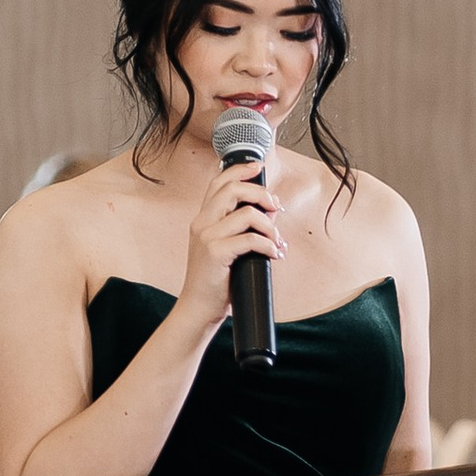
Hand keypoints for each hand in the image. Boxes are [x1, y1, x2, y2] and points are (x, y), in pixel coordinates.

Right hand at [176, 148, 282, 338]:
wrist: (198, 307)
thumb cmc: (216, 279)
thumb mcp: (226, 247)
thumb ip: (241, 227)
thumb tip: (270, 211)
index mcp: (203, 219)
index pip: (218, 182)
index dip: (239, 170)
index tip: (258, 167)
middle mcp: (202, 223)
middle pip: (232, 190)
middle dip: (261, 194)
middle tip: (276, 207)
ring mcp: (206, 237)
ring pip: (245, 213)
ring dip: (269, 225)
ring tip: (276, 240)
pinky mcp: (215, 253)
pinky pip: (250, 239)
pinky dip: (269, 245)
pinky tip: (273, 254)